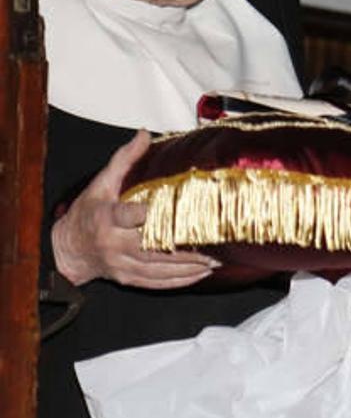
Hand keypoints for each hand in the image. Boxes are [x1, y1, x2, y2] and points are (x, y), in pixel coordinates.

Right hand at [51, 130, 219, 288]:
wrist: (67, 250)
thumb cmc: (87, 214)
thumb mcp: (100, 184)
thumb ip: (124, 160)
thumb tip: (145, 134)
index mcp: (107, 218)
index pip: (128, 215)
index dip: (147, 214)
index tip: (171, 210)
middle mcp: (114, 244)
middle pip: (153, 247)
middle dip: (185, 248)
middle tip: (214, 243)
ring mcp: (121, 264)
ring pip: (159, 269)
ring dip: (189, 267)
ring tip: (216, 261)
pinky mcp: (127, 278)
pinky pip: (156, 283)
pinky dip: (180, 280)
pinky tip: (201, 275)